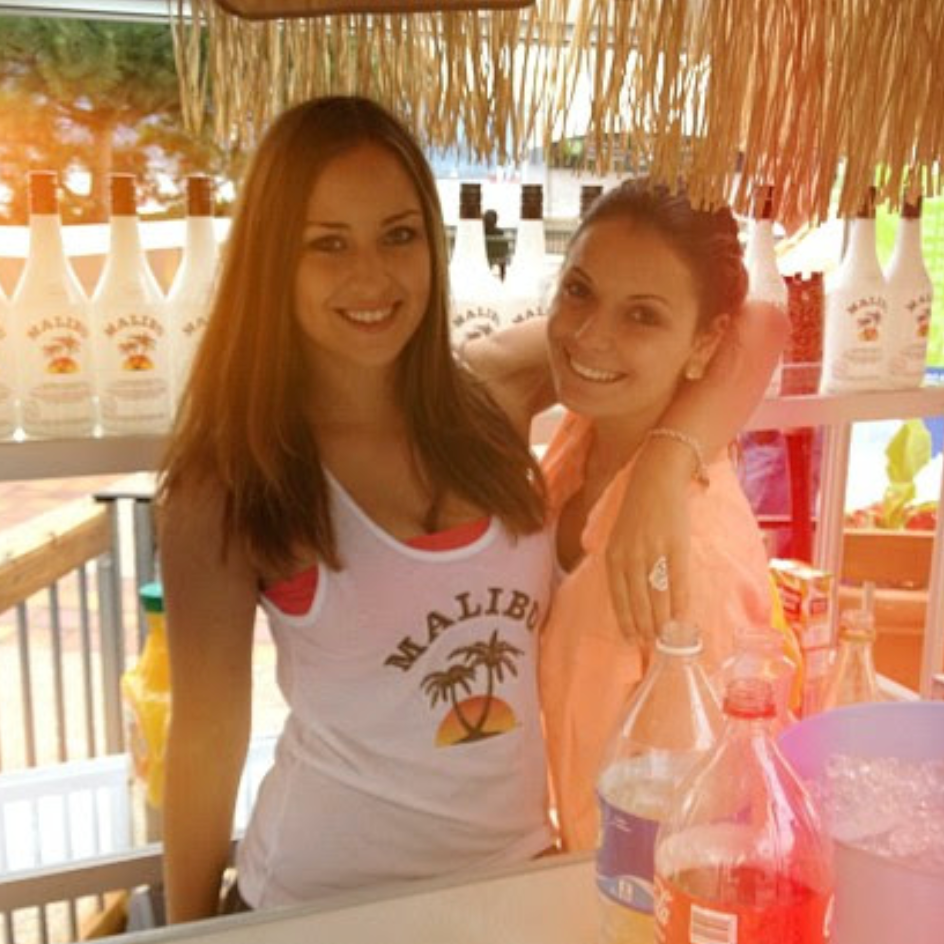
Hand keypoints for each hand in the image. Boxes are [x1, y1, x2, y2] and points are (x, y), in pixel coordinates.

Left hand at [606, 437, 694, 652]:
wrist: (658, 475)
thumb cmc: (638, 504)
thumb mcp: (618, 532)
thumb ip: (619, 558)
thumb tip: (625, 588)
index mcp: (614, 553)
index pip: (618, 595)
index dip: (625, 619)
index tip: (631, 638)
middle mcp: (630, 556)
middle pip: (637, 601)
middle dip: (643, 626)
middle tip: (650, 645)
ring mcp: (653, 552)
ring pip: (656, 596)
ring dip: (661, 620)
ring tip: (665, 637)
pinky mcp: (675, 546)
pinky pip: (677, 581)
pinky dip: (679, 601)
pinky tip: (681, 616)